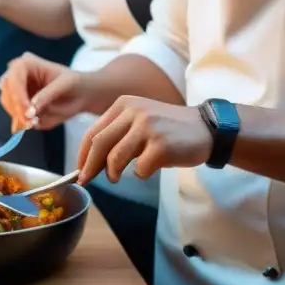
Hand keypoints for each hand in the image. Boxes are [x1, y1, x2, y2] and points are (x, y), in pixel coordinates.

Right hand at [0, 53, 86, 132]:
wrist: (80, 93)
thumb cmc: (74, 84)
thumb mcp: (64, 86)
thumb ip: (46, 96)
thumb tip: (29, 111)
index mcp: (27, 63)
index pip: (14, 79)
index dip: (18, 96)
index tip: (28, 113)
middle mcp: (17, 73)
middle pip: (6, 90)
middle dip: (16, 107)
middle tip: (31, 122)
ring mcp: (16, 87)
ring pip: (6, 101)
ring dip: (17, 114)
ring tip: (35, 123)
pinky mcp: (18, 101)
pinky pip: (12, 112)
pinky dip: (20, 120)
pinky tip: (32, 123)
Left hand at [76, 96, 212, 183]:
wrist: (206, 128)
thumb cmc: (168, 129)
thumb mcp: (139, 121)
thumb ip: (117, 134)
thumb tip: (91, 162)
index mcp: (124, 104)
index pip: (93, 131)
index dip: (82, 153)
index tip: (78, 169)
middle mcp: (133, 112)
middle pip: (100, 144)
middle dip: (89, 166)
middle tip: (85, 180)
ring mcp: (147, 128)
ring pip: (115, 157)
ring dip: (112, 173)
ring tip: (116, 177)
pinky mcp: (161, 145)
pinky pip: (140, 168)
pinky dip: (140, 173)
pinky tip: (149, 168)